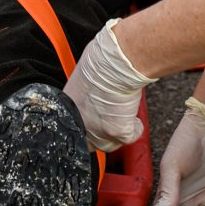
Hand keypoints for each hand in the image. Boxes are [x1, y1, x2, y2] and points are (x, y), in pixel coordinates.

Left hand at [63, 18, 154, 151]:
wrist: (114, 64)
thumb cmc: (100, 62)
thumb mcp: (83, 77)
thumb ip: (84, 91)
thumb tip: (92, 91)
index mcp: (68, 110)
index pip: (75, 128)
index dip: (88, 126)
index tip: (98, 120)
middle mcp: (80, 124)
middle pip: (92, 142)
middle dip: (104, 132)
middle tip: (114, 118)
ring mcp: (97, 131)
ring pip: (112, 143)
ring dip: (121, 129)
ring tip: (125, 111)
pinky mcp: (117, 132)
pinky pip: (131, 136)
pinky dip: (136, 127)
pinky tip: (134, 114)